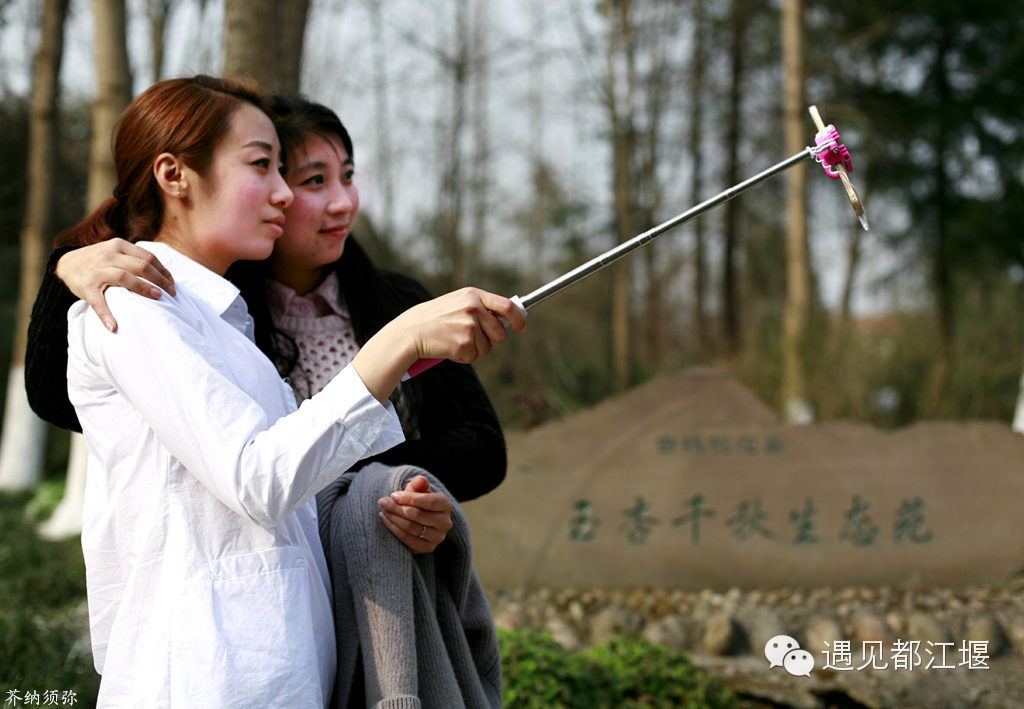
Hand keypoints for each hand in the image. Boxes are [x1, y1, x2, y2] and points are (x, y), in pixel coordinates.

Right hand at [55, 238, 175, 331]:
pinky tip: (113, 326)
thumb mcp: (116, 252)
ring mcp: (97, 270)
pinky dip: (106, 314)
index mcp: (119, 246)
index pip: (148, 257)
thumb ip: (135, 258)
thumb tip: (163, 274)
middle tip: (172, 294)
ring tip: (158, 298)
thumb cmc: (99, 261)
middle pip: (142, 266)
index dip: (164, 271)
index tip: (173, 284)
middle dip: (160, 280)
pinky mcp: (86, 286)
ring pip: (124, 278)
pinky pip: (98, 301)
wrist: (66, 264)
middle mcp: (108, 255)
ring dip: (143, 288)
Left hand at [377, 475, 453, 552]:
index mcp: (446, 504)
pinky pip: (408, 539)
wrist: (420, 518)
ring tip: (383, 510)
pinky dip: (394, 529)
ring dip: (393, 518)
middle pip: (417, 515)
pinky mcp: (428, 548)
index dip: (409, 498)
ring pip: (411, 527)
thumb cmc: (418, 501)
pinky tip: (386, 520)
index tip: (393, 495)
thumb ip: (419, 484)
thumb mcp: (418, 490)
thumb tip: (420, 480)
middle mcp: (445, 522)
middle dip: (397, 508)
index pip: (429, 502)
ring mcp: (438, 537)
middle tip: (383, 502)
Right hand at [402, 287, 526, 363]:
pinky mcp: (463, 344)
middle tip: (473, 339)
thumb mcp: (457, 303)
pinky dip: (463, 357)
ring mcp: (469, 326)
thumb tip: (508, 321)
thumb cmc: (434, 319)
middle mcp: (473, 308)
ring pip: (487, 348)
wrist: (410, 332)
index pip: (507, 306)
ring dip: (474, 349)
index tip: (521, 327)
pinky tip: (449, 348)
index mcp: (473, 295)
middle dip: (491, 341)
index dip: (519, 318)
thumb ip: (480, 308)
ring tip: (454, 340)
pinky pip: (474, 357)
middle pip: (500, 333)